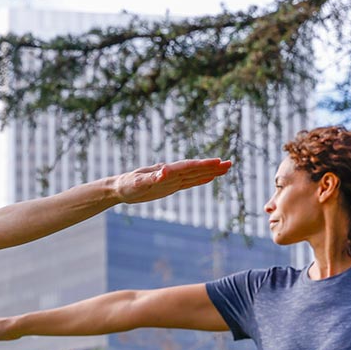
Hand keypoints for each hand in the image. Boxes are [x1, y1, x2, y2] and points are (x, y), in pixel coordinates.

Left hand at [111, 158, 231, 204]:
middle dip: (213, 166)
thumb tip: (164, 171)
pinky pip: (189, 182)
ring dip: (211, 171)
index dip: (203, 165)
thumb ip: (151, 178)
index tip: (218, 162)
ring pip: (195, 174)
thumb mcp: (137, 183)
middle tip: (230, 163)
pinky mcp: (171, 186)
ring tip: (226, 168)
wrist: (120, 187)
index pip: (188, 167)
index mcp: (166, 170)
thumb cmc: (127, 185)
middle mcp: (171, 172)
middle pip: (196, 168)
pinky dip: (200, 179)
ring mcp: (172, 179)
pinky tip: (210, 177)